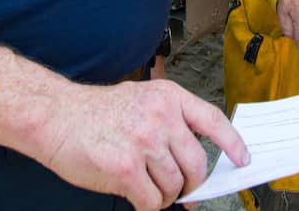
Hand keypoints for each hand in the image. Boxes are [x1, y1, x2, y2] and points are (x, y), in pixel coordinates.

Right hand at [42, 79, 248, 210]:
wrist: (55, 117)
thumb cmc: (95, 112)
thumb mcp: (141, 99)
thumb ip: (169, 121)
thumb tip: (192, 157)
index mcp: (168, 97)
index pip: (213, 121)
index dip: (233, 144)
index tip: (243, 159)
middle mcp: (160, 117)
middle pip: (196, 164)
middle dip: (191, 184)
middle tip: (182, 191)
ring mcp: (143, 142)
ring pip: (174, 186)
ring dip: (164, 196)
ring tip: (149, 189)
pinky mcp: (125, 169)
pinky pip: (151, 201)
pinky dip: (147, 206)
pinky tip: (137, 196)